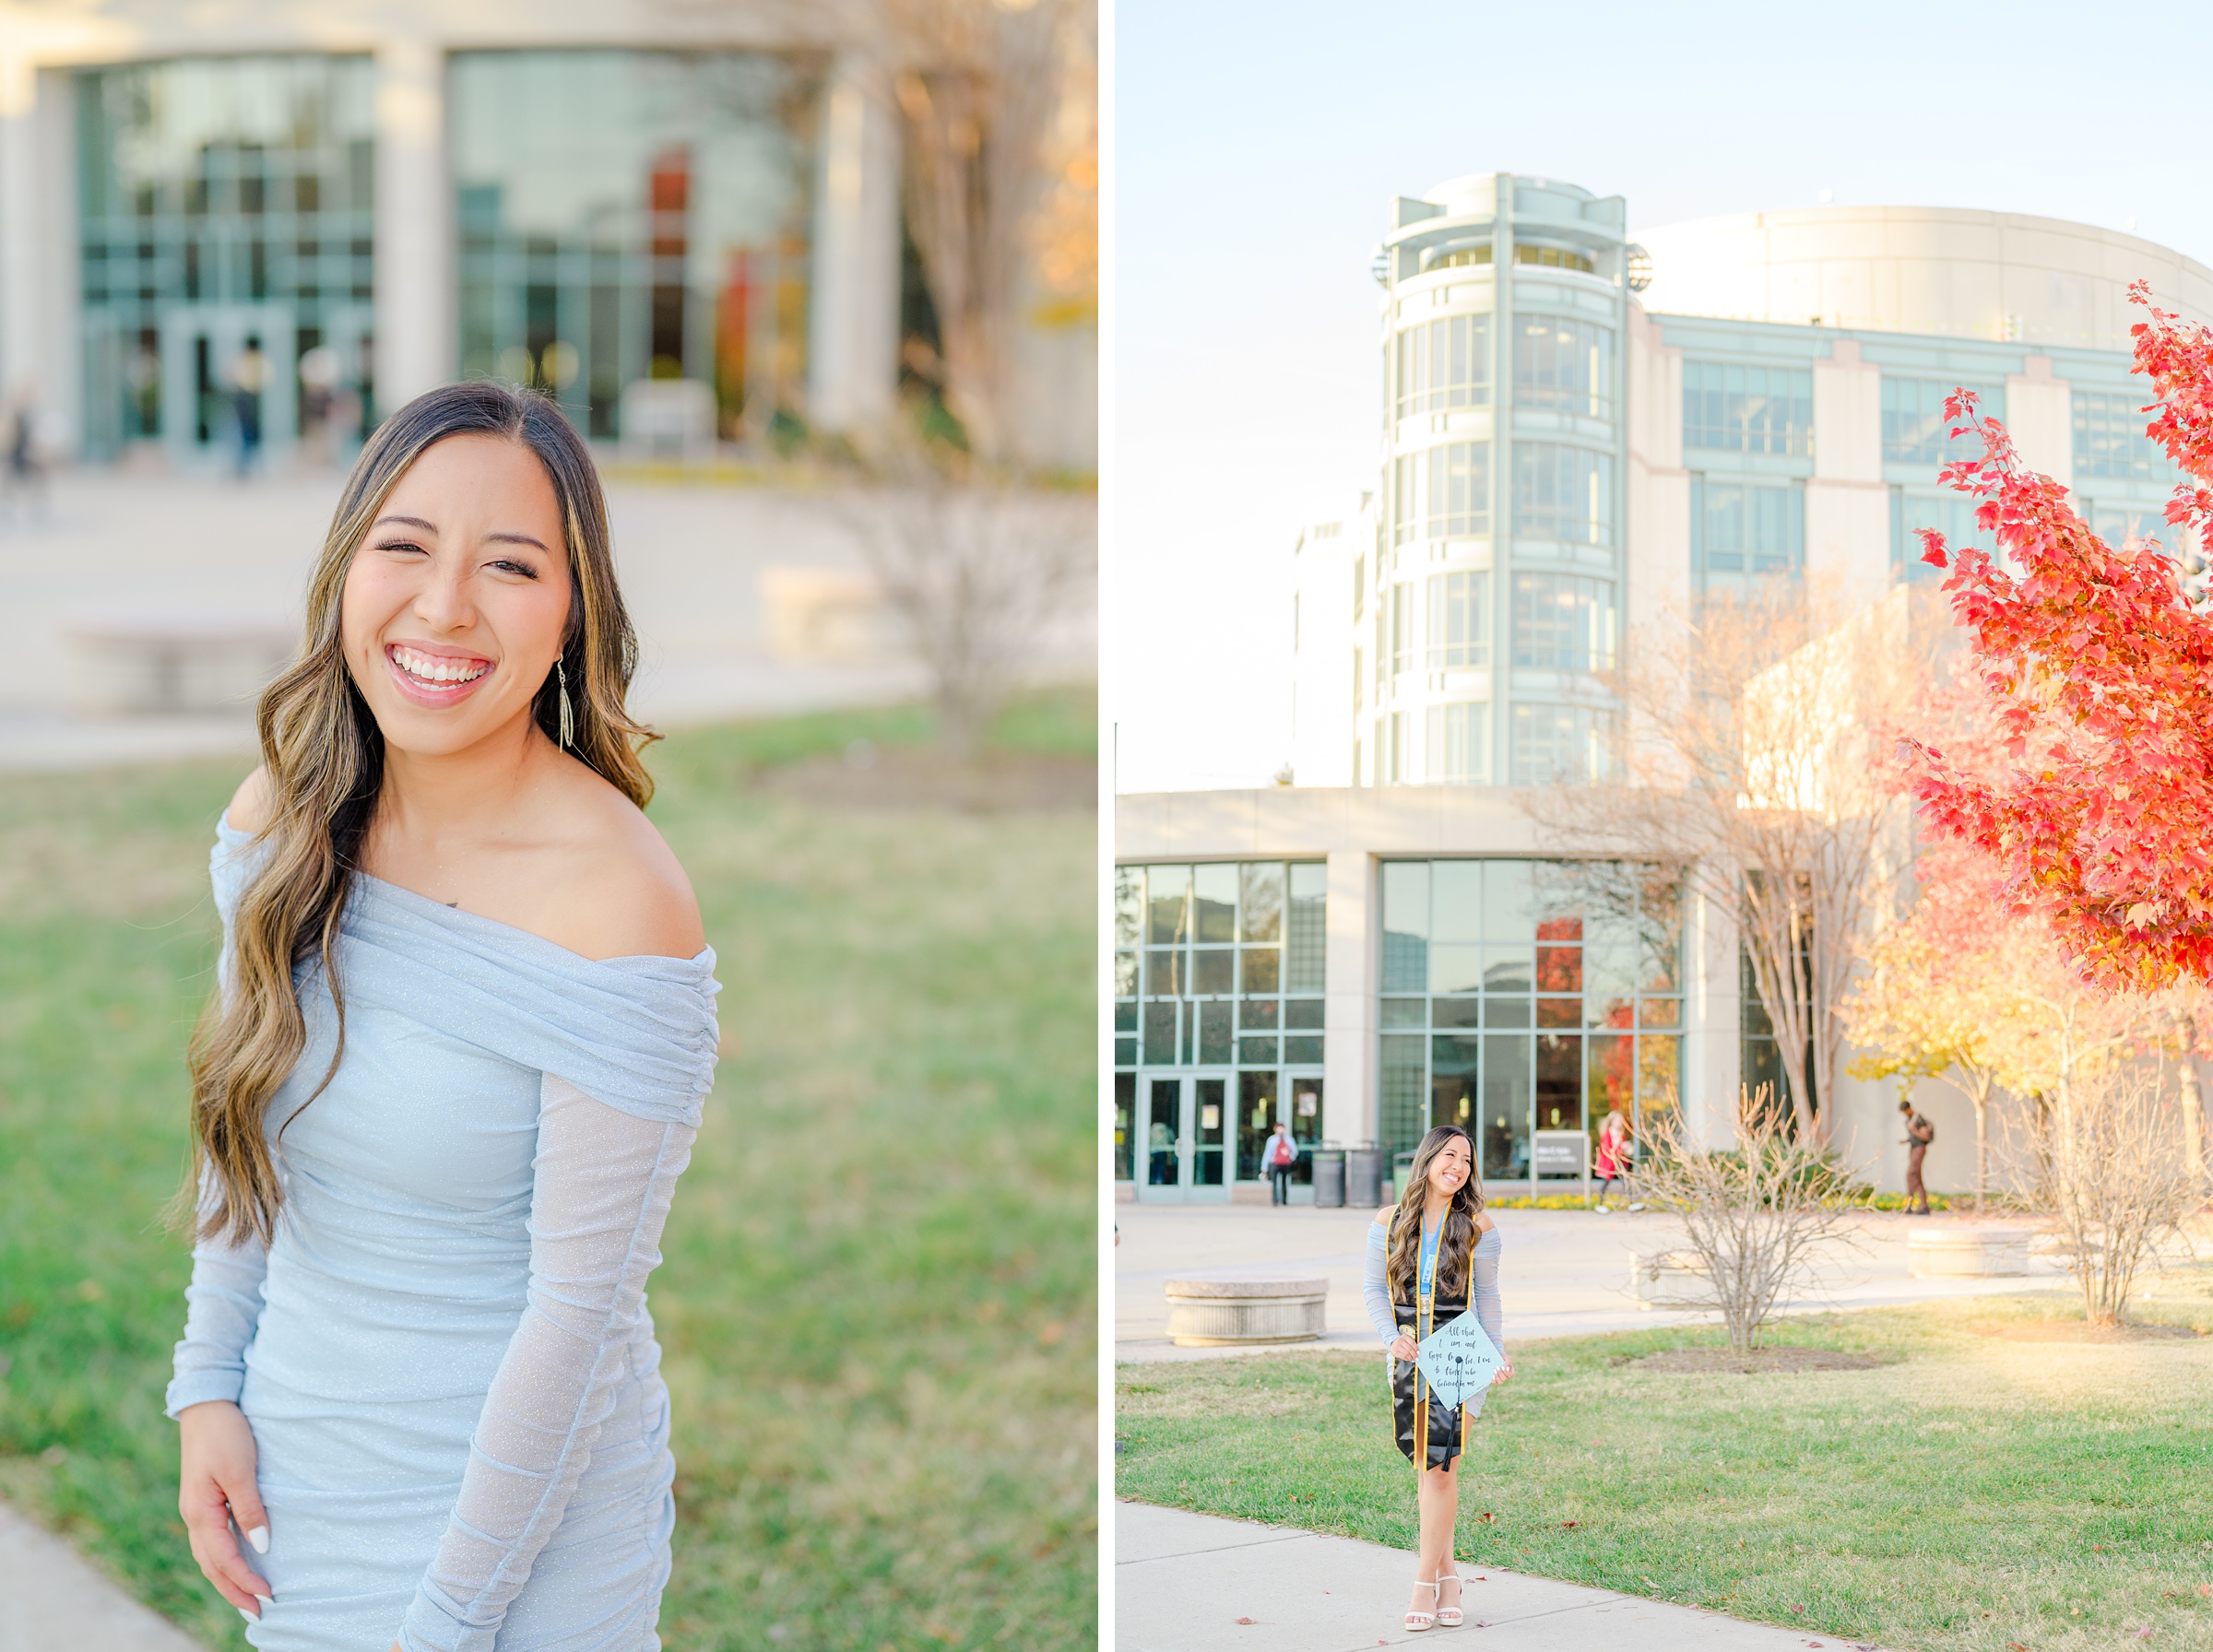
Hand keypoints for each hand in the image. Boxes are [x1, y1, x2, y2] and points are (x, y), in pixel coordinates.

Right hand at [177, 1400, 270, 1616]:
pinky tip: (238, 1562)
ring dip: (227, 1579)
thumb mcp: (240, 1471)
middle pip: (212, 1565)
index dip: (244, 1581)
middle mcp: (194, 1516)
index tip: (267, 1598)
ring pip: (209, 1555)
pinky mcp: (206, 1500)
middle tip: (258, 1612)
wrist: (207, 1404)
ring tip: (247, 1597)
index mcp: (199, 1512)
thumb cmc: (225, 1434)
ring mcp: (197, 1509)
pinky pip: (213, 1540)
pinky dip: (224, 1559)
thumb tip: (261, 1546)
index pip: (223, 1559)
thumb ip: (250, 1509)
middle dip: (233, 1591)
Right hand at [1390, 1334, 1417, 1361]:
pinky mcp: (1395, 1352)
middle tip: (1417, 1358)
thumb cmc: (1402, 1343)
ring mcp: (1397, 1346)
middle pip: (1409, 1349)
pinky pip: (1403, 1356)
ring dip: (1411, 1358)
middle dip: (1414, 1355)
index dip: (1416, 1348)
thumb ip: (1412, 1344)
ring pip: (1406, 1353)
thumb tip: (1417, 1352)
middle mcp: (1400, 1340)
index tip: (1419, 1353)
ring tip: (1413, 1359)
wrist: (1392, 1343)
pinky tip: (1409, 1359)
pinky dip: (1407, 1359)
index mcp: (1405, 1336)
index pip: (1412, 1343)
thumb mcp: (1406, 1340)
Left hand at [1491, 1360, 1513, 1386]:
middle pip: (1505, 1378)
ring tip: (1494, 1371)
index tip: (1502, 1367)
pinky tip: (1492, 1376)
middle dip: (1500, 1373)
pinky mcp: (1496, 1380)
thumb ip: (1508, 1362)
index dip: (1506, 1372)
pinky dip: (1494, 1381)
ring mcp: (1501, 1379)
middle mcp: (1507, 1376)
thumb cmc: (1502, 1358)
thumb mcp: (1506, 1358)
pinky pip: (1496, 1383)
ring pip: (1500, 1382)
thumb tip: (1507, 1369)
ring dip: (1497, 1377)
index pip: (1510, 1375)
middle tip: (1497, 1367)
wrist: (1495, 1358)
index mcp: (1511, 1371)